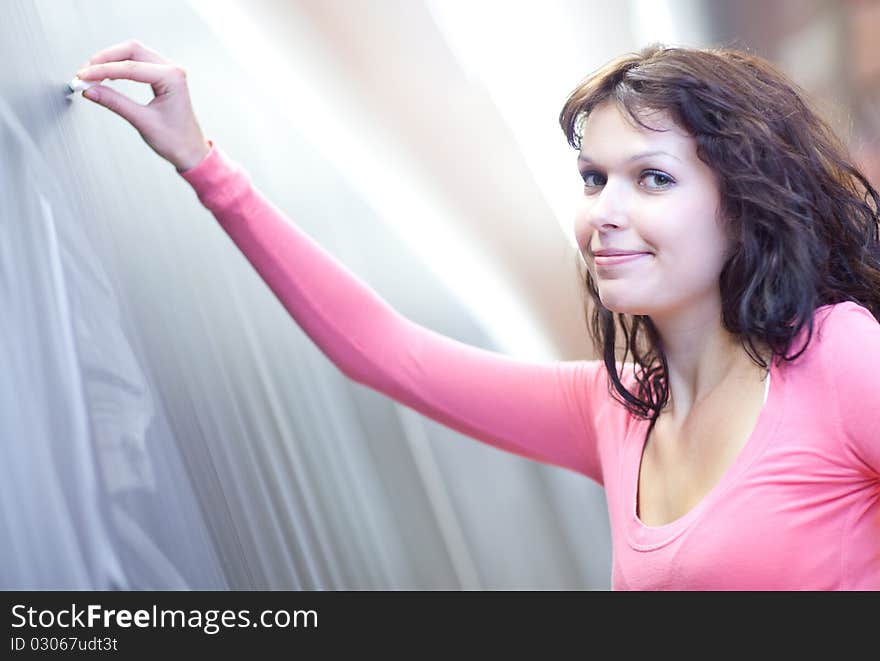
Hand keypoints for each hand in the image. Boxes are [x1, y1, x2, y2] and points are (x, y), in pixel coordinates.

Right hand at [76, 40, 210, 171]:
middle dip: (105, 59)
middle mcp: (172, 70)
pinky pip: (138, 62)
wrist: (191, 151)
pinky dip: (119, 65)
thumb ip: (114, 103)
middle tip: (85, 72)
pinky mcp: (163, 77)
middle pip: (131, 50)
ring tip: (91, 74)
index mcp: (173, 78)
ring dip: (110, 60)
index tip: (83, 76)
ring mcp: (168, 71)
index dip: (103, 70)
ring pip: (133, 53)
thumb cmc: (176, 140)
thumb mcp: (142, 121)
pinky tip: (106, 75)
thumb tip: (90, 90)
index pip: (130, 67)